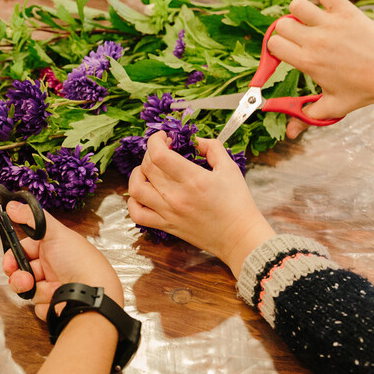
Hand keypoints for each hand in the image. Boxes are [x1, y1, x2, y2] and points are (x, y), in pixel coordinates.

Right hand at [2, 202, 122, 319]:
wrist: (94, 293)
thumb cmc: (80, 261)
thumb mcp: (55, 233)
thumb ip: (32, 217)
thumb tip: (13, 204)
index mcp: (52, 249)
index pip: (24, 251)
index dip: (13, 258)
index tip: (9, 264)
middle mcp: (52, 267)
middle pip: (22, 272)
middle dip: (19, 277)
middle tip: (25, 280)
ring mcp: (53, 287)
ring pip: (29, 291)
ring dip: (34, 291)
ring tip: (48, 290)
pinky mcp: (55, 306)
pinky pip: (38, 307)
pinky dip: (46, 304)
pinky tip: (57, 300)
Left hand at [127, 132, 274, 276]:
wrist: (239, 237)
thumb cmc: (238, 203)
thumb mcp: (230, 168)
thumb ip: (212, 147)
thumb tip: (195, 140)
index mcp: (193, 179)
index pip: (159, 155)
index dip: (156, 140)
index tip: (164, 137)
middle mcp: (176, 196)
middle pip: (146, 167)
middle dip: (150, 152)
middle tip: (162, 150)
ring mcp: (168, 212)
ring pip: (136, 189)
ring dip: (137, 174)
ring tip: (148, 170)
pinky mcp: (166, 225)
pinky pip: (137, 214)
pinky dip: (133, 201)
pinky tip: (143, 193)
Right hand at [270, 0, 373, 138]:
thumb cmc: (363, 89)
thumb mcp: (333, 106)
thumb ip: (307, 116)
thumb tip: (289, 134)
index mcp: (307, 62)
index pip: (273, 45)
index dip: (277, 48)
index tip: (285, 52)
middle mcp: (315, 40)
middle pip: (281, 24)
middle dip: (285, 30)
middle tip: (298, 37)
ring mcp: (330, 24)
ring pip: (297, 4)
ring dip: (300, 11)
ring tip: (310, 20)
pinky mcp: (347, 11)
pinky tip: (328, 7)